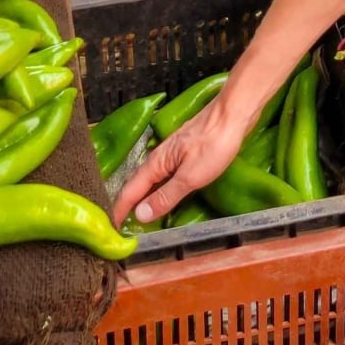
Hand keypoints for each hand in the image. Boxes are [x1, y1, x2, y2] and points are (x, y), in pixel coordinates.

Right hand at [111, 98, 249, 226]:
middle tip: (122, 227)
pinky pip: (165, 176)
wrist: (233, 115)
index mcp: (155, 164)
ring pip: (151, 181)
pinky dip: (159, 190)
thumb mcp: (190, 177)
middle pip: (137, 186)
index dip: (119, 211)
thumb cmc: (214, 144)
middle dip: (128, 206)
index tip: (111, 229)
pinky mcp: (185, 154)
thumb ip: (165, 196)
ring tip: (140, 217)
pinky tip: (164, 196)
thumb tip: (140, 215)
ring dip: (143, 198)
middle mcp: (159, 159)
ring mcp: (172, 155)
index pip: (130, 192)